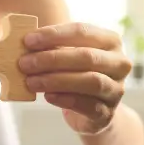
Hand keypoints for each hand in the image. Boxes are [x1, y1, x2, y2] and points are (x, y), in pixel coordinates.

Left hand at [18, 22, 132, 134]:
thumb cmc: (75, 73)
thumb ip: (51, 47)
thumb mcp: (66, 55)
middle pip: (86, 56)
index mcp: (110, 41)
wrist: (92, 111)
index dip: (53, 35)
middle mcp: (119, 63)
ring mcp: (116, 89)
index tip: (28, 41)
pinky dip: (65, 99)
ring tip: (30, 81)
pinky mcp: (108, 113)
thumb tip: (25, 44)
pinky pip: (88, 105)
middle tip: (24, 63)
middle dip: (52, 59)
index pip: (82, 31)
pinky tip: (47, 96)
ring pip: (90, 81)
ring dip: (56, 80)